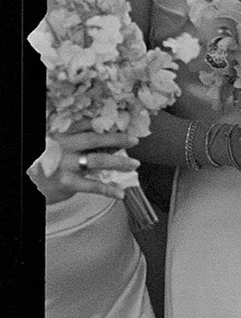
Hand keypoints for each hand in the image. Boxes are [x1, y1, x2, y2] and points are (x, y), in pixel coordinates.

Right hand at [28, 126, 143, 203]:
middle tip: (134, 140)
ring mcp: (65, 165)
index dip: (103, 125)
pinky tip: (120, 193)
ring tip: (134, 164)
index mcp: (60, 137)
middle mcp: (62, 148)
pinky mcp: (66, 183)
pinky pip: (92, 186)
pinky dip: (108, 190)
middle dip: (117, 139)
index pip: (84, 126)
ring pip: (97, 160)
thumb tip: (102, 140)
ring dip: (118, 162)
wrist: (28, 183)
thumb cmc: (44, 166)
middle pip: (93, 140)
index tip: (120, 124)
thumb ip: (72, 143)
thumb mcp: (54, 148)